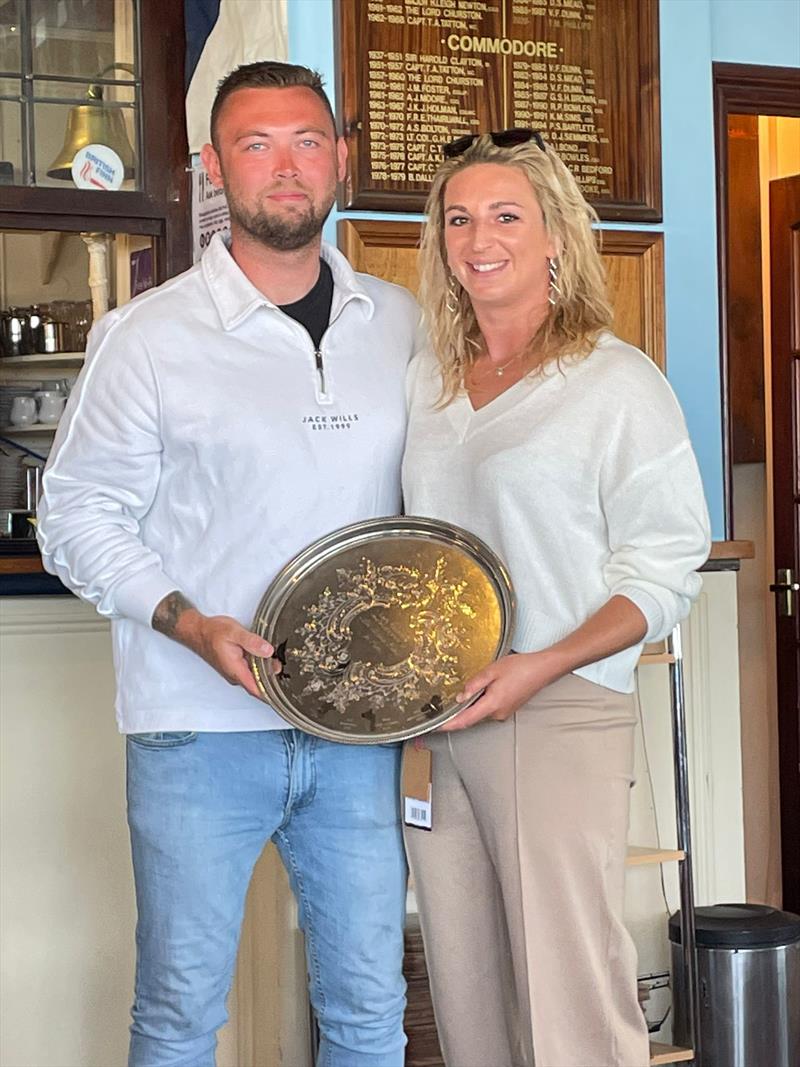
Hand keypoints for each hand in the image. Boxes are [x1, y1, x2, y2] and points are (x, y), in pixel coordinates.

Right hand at [177, 611, 275, 699]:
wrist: (198, 631)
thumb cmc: (212, 632)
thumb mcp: (234, 633)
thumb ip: (252, 642)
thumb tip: (268, 651)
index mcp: (236, 670)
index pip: (256, 690)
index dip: (271, 693)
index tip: (285, 690)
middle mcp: (235, 674)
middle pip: (259, 683)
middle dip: (273, 676)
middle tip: (284, 665)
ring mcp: (235, 671)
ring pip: (255, 675)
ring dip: (267, 670)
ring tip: (279, 659)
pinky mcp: (235, 666)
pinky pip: (251, 669)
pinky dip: (260, 665)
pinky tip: (267, 655)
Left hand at [439, 651, 563, 731]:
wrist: (542, 669)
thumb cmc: (520, 668)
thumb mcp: (492, 671)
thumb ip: (474, 684)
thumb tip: (460, 697)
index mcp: (492, 705)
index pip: (465, 720)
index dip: (449, 725)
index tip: (436, 727)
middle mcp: (498, 713)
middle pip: (471, 717)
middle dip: (459, 711)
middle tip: (447, 701)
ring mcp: (504, 713)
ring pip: (480, 712)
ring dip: (472, 704)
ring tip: (472, 688)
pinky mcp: (508, 709)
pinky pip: (489, 709)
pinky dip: (481, 702)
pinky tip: (484, 689)